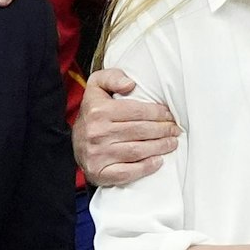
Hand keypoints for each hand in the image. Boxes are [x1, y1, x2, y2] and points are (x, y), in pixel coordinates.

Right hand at [73, 69, 180, 184]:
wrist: (74, 142)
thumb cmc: (93, 112)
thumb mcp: (97, 86)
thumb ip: (113, 77)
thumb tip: (131, 84)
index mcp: (98, 110)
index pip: (137, 111)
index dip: (158, 113)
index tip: (170, 115)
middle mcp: (97, 132)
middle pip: (140, 131)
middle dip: (163, 130)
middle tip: (175, 130)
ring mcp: (97, 154)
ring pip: (137, 151)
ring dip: (160, 147)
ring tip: (172, 143)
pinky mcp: (98, 172)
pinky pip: (126, 173)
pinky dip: (145, 168)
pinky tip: (158, 162)